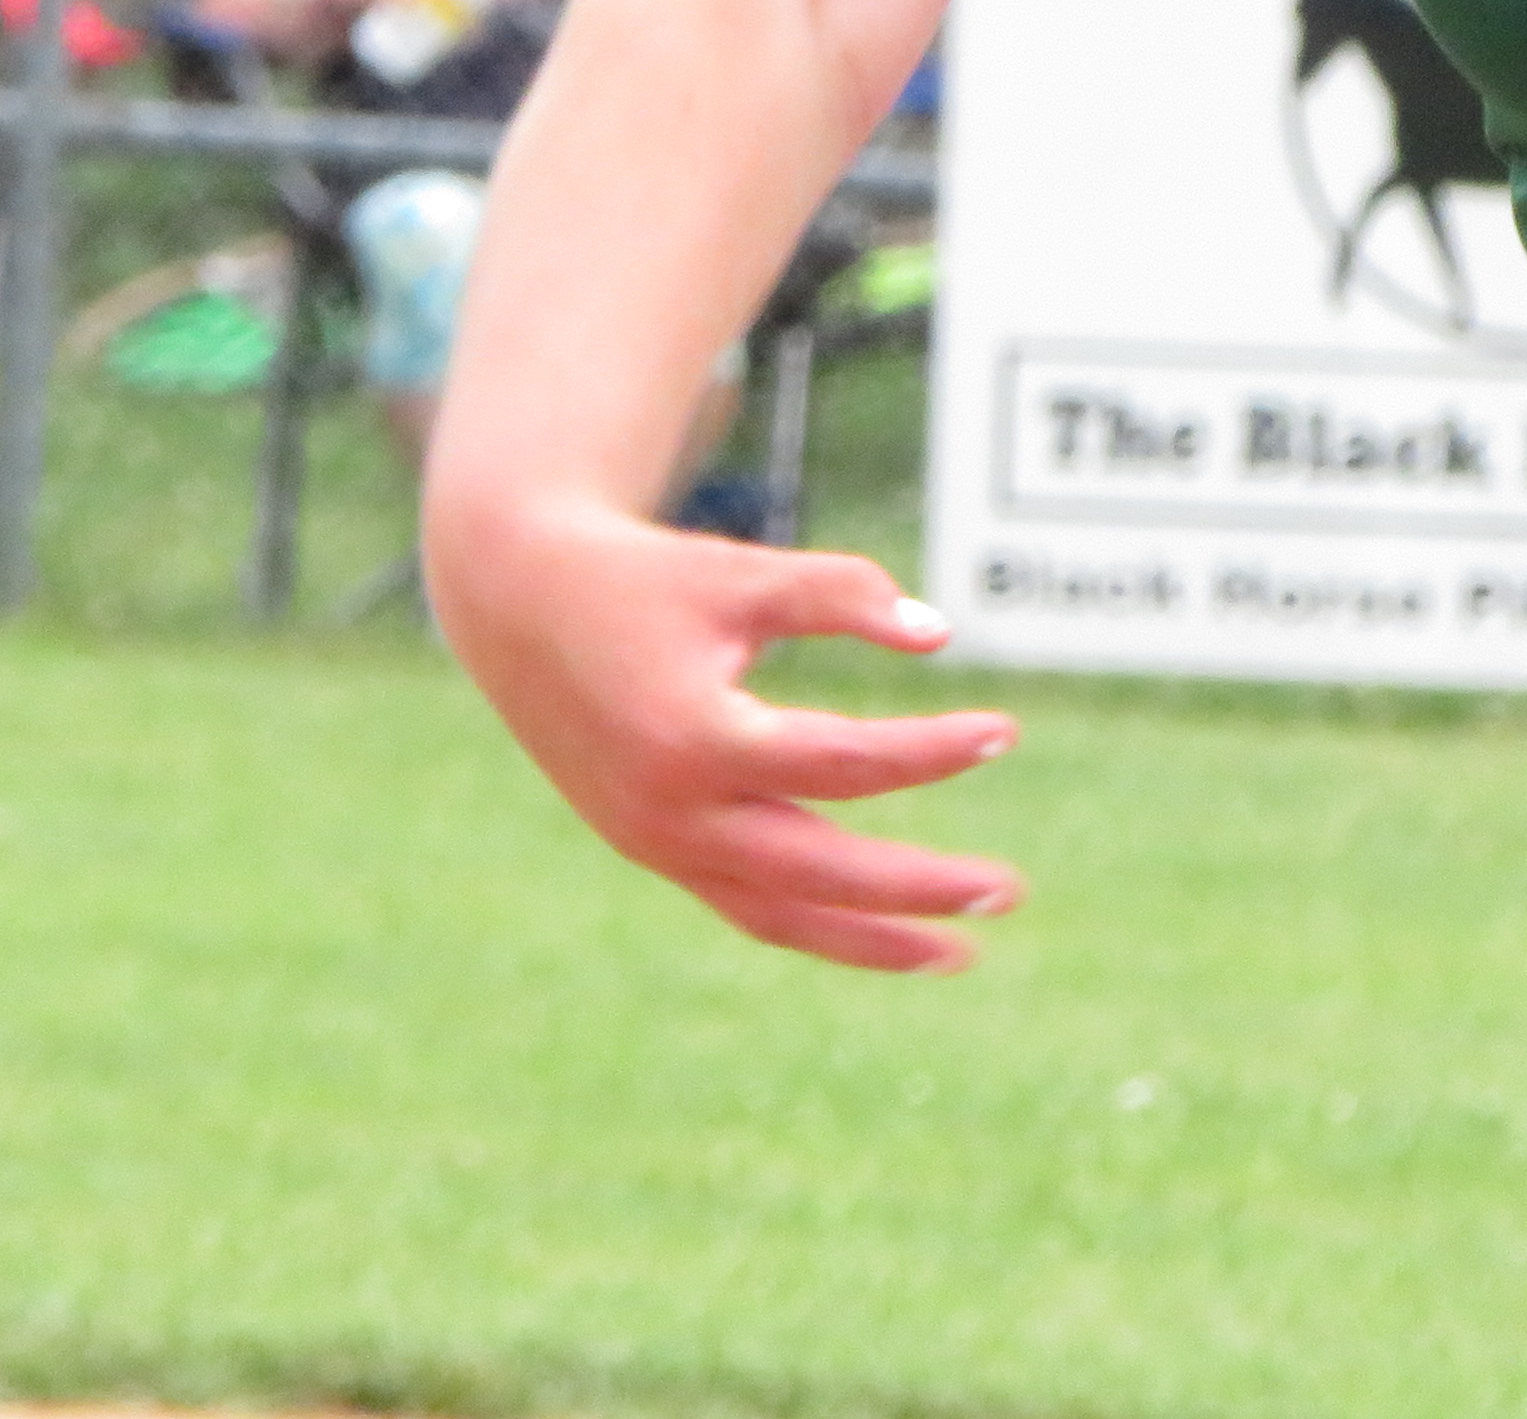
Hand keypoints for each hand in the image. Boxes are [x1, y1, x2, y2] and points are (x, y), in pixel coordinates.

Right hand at [429, 499, 1019, 972]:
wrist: (518, 604)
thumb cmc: (643, 579)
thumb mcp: (740, 572)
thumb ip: (838, 593)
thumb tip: (938, 635)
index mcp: (697, 739)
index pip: (842, 765)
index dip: (929, 751)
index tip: (1003, 732)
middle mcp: (675, 813)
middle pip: (820, 871)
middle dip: (918, 889)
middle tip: (1008, 892)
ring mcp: (658, 845)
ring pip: (781, 915)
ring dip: (872, 939)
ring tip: (959, 954)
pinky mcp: (653, 850)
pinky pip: (747, 905)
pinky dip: (814, 922)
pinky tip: (877, 926)